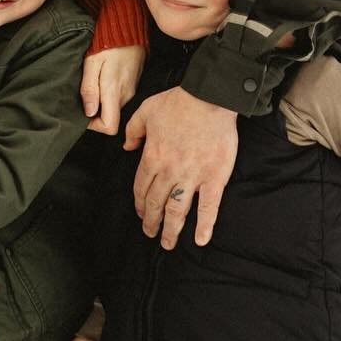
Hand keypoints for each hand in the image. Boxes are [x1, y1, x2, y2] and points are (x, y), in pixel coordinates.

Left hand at [81, 44, 144, 134]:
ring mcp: (130, 90)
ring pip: (114, 108)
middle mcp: (125, 95)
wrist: (129, 28)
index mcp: (114, 92)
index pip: (110, 127)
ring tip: (92, 84)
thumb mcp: (92, 62)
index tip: (84, 114)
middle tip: (83, 95)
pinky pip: (119, 97)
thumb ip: (90, 88)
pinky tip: (101, 79)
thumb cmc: (109, 42)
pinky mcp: (132, 84)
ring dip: (101, 102)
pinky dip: (108, 94)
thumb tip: (89, 112)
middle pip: (110, 118)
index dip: (95, 126)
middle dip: (95, 113)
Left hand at [123, 86, 236, 249]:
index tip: (140, 213)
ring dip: (171, 229)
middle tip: (150, 233)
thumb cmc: (178, 102)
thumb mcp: (145, 111)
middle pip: (156, 204)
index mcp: (152, 157)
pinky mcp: (215, 178)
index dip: (139, 204)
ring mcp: (192, 177)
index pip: (141, 189)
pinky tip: (201, 240)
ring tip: (168, 243)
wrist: (210, 97)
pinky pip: (209, 207)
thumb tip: (126, 147)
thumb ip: (133, 131)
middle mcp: (169, 172)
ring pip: (177, 210)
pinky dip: (205, 226)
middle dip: (151, 222)